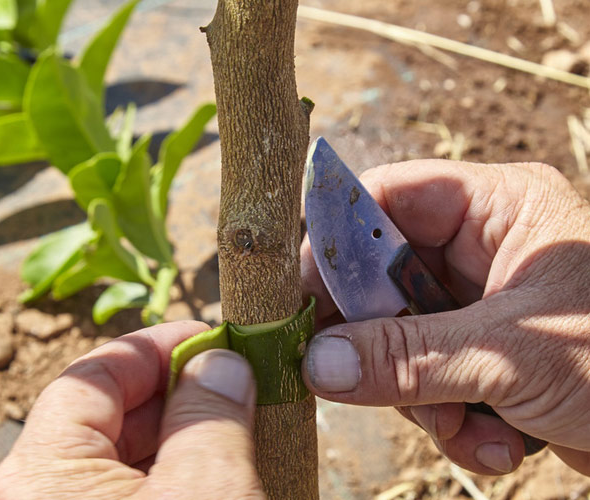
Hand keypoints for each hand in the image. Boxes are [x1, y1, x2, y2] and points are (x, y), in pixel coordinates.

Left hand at [0, 321, 263, 499]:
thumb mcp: (206, 491)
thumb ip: (208, 415)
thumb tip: (218, 362)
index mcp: (40, 474)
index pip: (93, 376)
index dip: (155, 348)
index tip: (209, 338)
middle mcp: (37, 494)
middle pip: (105, 415)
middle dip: (174, 391)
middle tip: (232, 380)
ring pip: (118, 457)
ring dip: (178, 435)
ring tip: (234, 426)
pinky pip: (125, 491)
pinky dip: (169, 474)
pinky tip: (213, 470)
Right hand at [300, 160, 589, 475]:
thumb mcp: (514, 356)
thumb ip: (408, 357)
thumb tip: (315, 364)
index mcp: (498, 208)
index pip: (388, 198)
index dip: (337, 242)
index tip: (301, 298)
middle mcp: (484, 248)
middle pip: (383, 278)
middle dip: (381, 342)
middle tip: (356, 380)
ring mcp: (482, 304)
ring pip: (401, 337)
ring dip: (420, 395)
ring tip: (464, 429)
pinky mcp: (486, 354)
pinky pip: (431, 376)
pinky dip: (450, 418)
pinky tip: (497, 445)